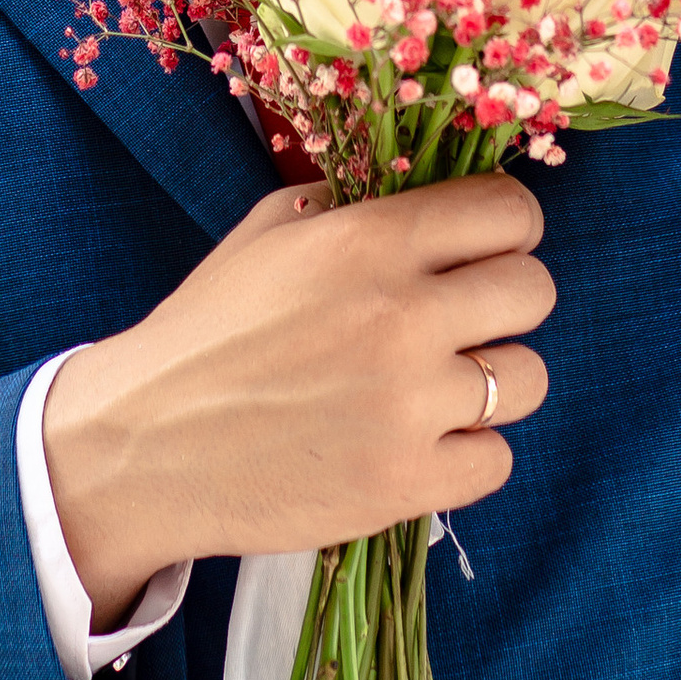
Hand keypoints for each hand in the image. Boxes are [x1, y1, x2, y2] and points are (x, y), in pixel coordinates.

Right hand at [41, 177, 553, 626]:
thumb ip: (353, 204)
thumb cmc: (206, 330)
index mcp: (368, 239)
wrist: (144, 444)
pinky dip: (467, 454)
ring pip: (529, 379)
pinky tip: (419, 442)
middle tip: (463, 320)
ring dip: (493, 381)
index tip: (484, 249)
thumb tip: (428, 195)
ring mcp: (409, 405)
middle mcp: (401, 315)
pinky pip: (498, 461)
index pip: (510, 211)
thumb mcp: (269, 233)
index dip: (507, 228)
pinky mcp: (405, 484)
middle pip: (536, 290)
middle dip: (507, 301)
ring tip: (439, 387)